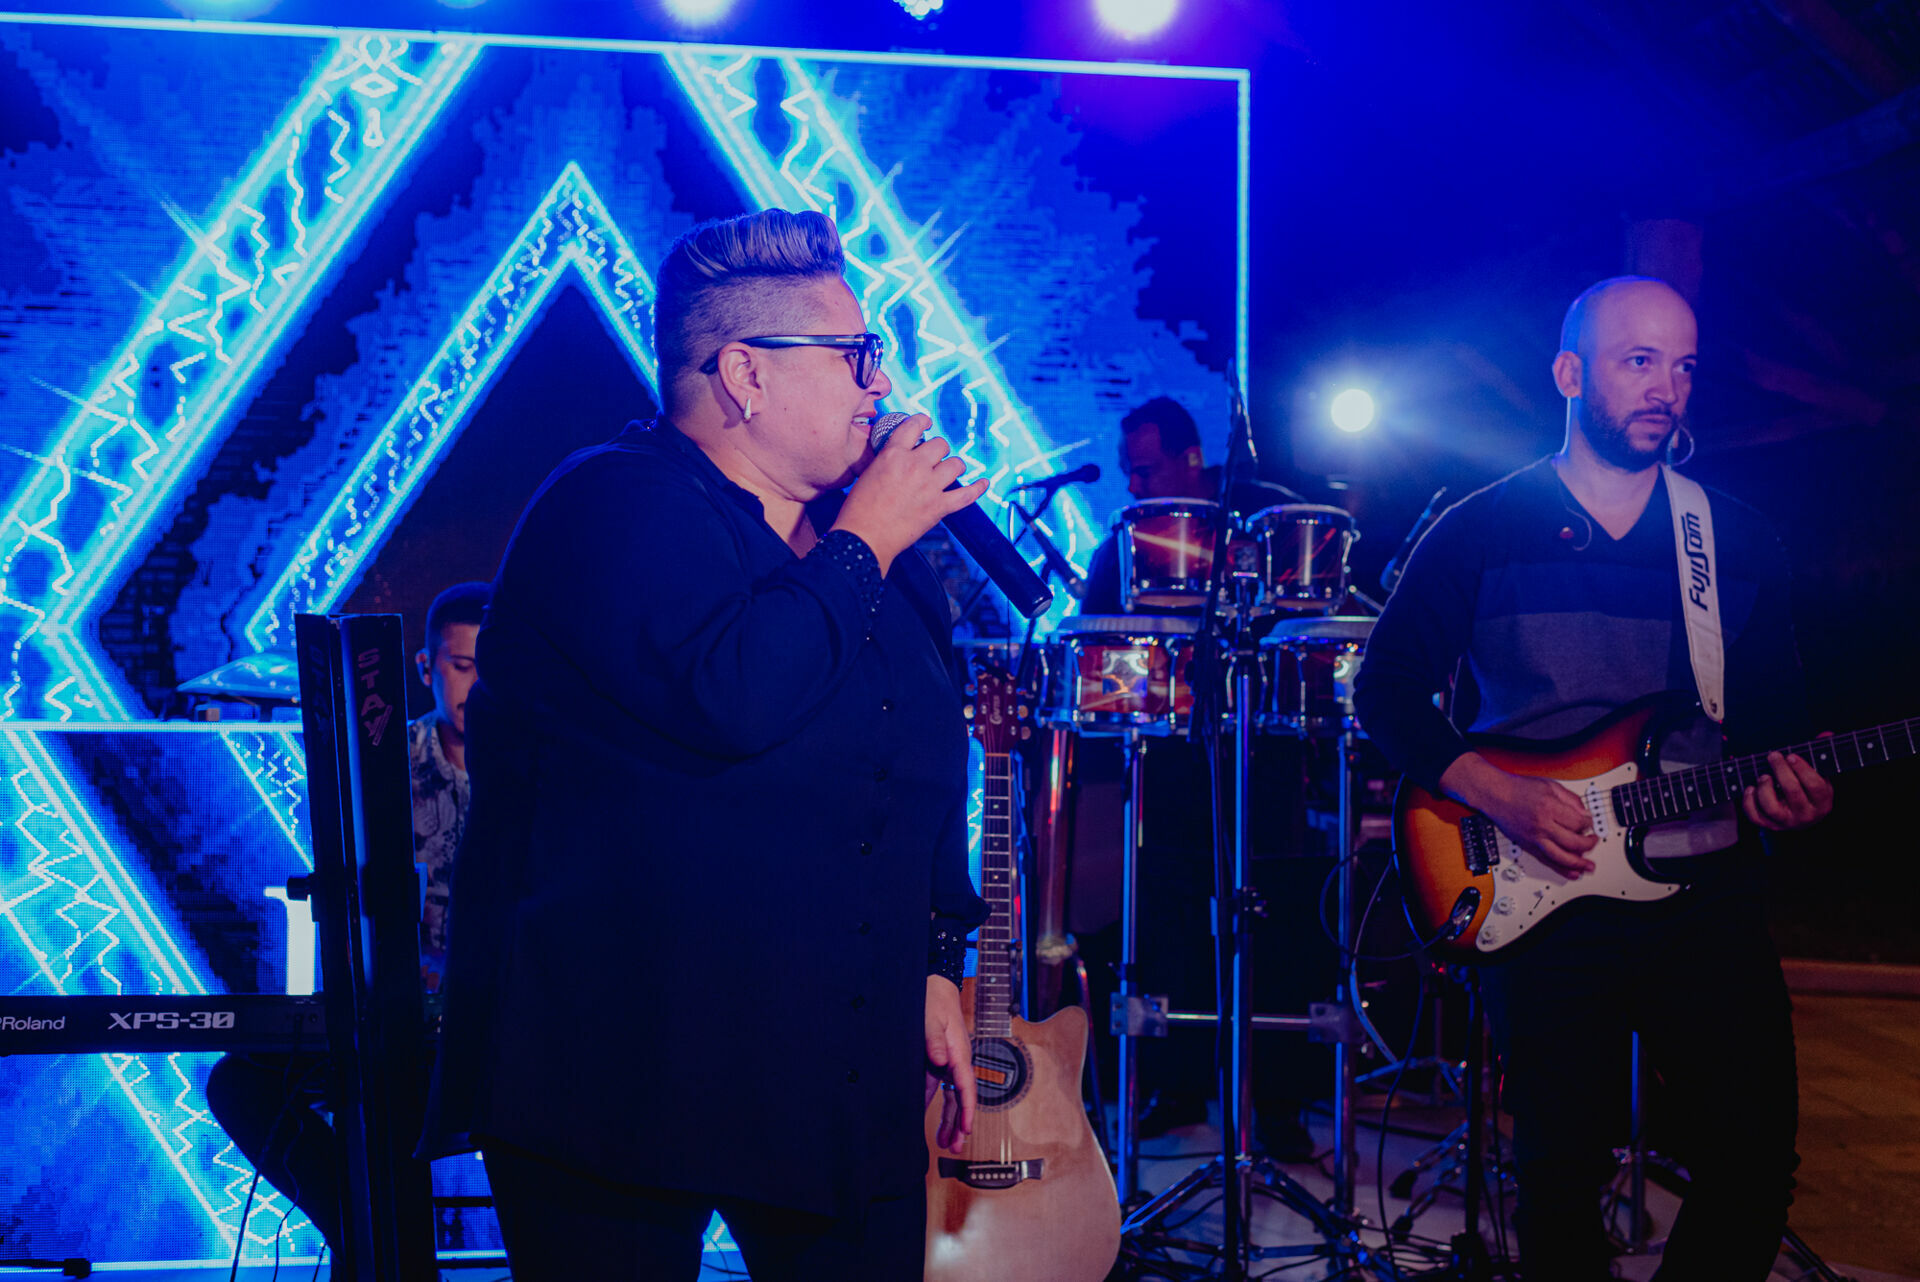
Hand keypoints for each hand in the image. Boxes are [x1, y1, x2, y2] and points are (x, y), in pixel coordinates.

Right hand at [833, 416, 988, 574]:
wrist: (864, 537)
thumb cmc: (858, 509)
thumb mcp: (867, 473)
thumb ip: (886, 461)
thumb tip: (897, 456)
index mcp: (893, 454)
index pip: (914, 426)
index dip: (923, 422)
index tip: (927, 424)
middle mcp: (915, 465)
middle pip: (940, 445)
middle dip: (939, 450)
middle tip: (935, 458)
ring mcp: (930, 486)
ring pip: (956, 464)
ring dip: (954, 466)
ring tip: (950, 471)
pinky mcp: (939, 507)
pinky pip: (967, 494)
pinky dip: (978, 488)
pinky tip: (984, 483)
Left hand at [923, 975, 974, 1153]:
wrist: (936, 989)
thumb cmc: (935, 1001)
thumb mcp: (931, 1017)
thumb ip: (934, 1039)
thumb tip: (940, 1062)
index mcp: (959, 1052)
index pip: (966, 1086)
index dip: (967, 1110)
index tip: (967, 1129)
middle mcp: (956, 1061)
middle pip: (961, 1098)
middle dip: (960, 1124)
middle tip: (954, 1147)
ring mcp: (949, 1063)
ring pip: (952, 1098)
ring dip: (950, 1120)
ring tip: (945, 1143)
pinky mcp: (940, 1063)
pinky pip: (940, 1089)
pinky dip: (938, 1106)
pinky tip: (934, 1122)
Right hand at [1441, 752, 1597, 877]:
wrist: (1495, 795)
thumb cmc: (1518, 788)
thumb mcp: (1550, 785)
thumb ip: (1570, 798)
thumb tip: (1584, 813)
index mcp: (1550, 808)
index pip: (1579, 823)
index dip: (1589, 824)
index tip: (1589, 823)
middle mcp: (1542, 826)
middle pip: (1573, 842)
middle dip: (1589, 843)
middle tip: (1593, 840)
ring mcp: (1534, 838)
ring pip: (1561, 857)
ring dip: (1579, 863)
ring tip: (1589, 866)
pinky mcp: (1528, 845)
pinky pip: (1547, 862)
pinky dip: (1562, 869)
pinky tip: (1572, 872)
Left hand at [1742, 745, 1833, 830]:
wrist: (1801, 816)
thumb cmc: (1808, 789)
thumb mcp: (1819, 775)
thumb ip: (1820, 755)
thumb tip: (1826, 734)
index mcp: (1822, 801)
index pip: (1815, 785)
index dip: (1802, 769)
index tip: (1791, 755)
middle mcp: (1806, 815)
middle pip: (1793, 792)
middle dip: (1781, 771)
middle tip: (1773, 755)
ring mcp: (1786, 822)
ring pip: (1772, 808)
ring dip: (1764, 788)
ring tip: (1763, 776)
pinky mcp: (1769, 825)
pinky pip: (1755, 816)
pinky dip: (1749, 802)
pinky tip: (1751, 789)